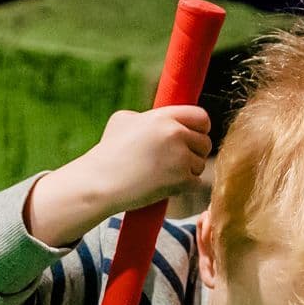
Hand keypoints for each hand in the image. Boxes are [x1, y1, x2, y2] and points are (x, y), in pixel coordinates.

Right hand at [24, 105, 211, 246]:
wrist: (99, 183)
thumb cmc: (107, 153)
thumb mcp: (122, 121)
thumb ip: (148, 117)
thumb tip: (163, 119)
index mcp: (162, 117)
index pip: (201, 117)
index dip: (201, 128)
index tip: (194, 137)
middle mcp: (174, 134)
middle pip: (205, 143)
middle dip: (194, 153)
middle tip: (177, 161)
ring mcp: (179, 157)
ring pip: (200, 164)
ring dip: (188, 172)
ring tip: (164, 174)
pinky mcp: (180, 180)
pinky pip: (195, 183)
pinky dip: (184, 188)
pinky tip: (165, 186)